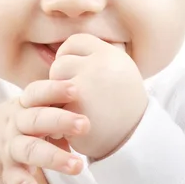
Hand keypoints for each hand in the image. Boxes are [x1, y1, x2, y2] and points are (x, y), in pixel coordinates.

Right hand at [0, 79, 90, 183]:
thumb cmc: (23, 122)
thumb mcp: (33, 110)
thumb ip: (56, 109)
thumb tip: (88, 116)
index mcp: (23, 106)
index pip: (36, 93)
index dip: (54, 90)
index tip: (75, 90)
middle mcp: (15, 125)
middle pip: (35, 120)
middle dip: (60, 120)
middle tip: (85, 124)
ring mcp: (10, 149)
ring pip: (30, 150)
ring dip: (53, 157)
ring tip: (77, 166)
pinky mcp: (8, 173)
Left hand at [51, 34, 147, 159]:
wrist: (133, 142)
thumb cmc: (119, 106)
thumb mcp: (116, 73)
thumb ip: (91, 59)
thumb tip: (56, 49)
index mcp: (112, 55)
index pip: (75, 41)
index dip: (69, 56)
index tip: (76, 72)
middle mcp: (101, 66)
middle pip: (61, 63)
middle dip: (63, 80)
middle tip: (80, 98)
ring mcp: (87, 86)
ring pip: (53, 83)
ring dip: (57, 97)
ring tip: (77, 110)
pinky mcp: (74, 107)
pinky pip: (51, 104)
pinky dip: (57, 115)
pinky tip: (73, 124)